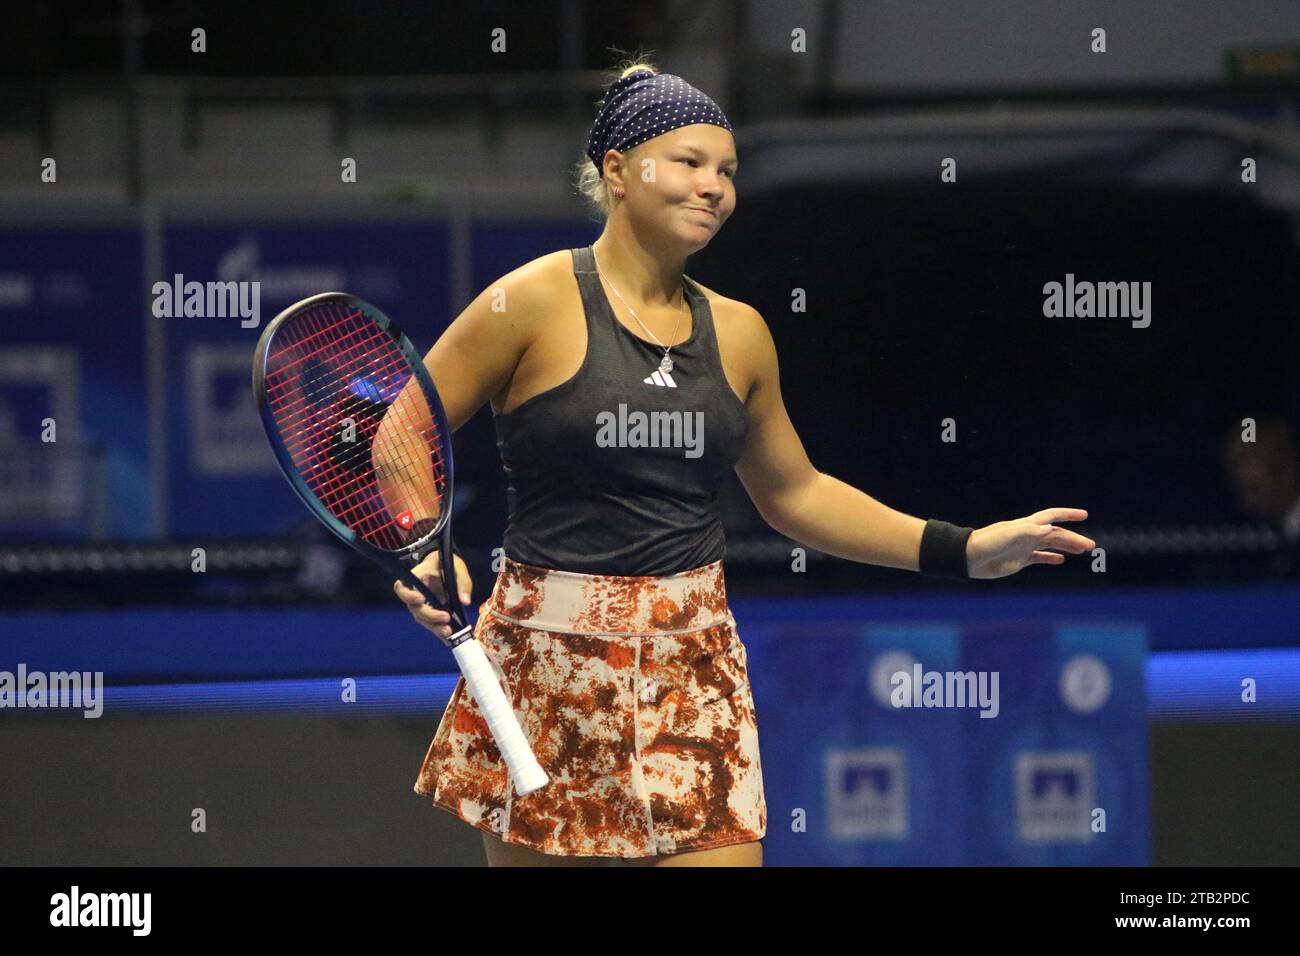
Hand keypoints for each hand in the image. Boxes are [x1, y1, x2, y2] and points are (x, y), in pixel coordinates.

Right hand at [393, 550, 473, 638]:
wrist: (446, 567)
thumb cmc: (448, 564)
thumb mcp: (458, 568)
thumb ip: (462, 583)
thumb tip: (465, 601)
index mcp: (417, 577)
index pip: (401, 587)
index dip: (408, 595)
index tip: (422, 599)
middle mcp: (415, 592)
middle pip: (414, 608)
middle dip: (429, 615)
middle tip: (446, 617)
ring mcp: (421, 604)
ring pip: (421, 619)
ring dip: (434, 627)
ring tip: (448, 632)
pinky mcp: (429, 612)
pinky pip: (430, 623)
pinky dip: (438, 630)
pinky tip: (448, 636)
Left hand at [966, 508, 1094, 579]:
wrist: (970, 558)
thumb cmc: (987, 543)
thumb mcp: (1009, 535)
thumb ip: (1029, 531)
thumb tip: (1050, 529)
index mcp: (1027, 525)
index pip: (1051, 516)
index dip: (1067, 515)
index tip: (1084, 515)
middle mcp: (1028, 534)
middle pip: (1056, 534)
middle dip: (1073, 538)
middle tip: (1091, 546)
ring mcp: (1024, 547)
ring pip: (1051, 545)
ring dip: (1067, 546)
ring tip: (1083, 550)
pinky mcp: (1019, 560)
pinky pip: (1039, 558)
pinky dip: (1050, 558)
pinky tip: (1061, 560)